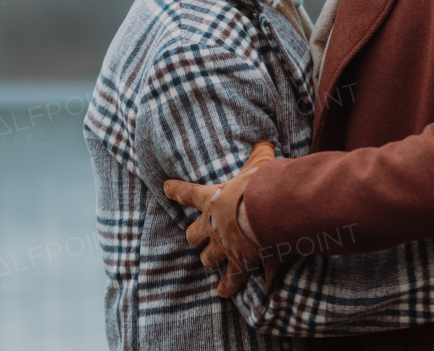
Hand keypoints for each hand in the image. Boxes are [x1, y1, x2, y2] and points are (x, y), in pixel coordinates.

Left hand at [163, 140, 276, 296]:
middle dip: (194, 236)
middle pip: (193, 235)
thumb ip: (259, 154)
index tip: (165, 188)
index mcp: (213, 199)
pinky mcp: (239, 263)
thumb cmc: (261, 186)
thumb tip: (265, 142)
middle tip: (197, 236)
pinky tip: (222, 292)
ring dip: (210, 258)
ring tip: (211, 260)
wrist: (268, 213)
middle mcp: (213, 225)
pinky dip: (227, 286)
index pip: (188, 193)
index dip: (176, 191)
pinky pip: (230, 280)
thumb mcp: (259, 164)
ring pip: (208, 258)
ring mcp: (224, 246)